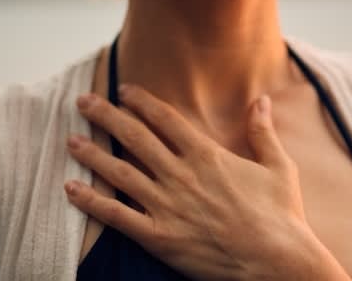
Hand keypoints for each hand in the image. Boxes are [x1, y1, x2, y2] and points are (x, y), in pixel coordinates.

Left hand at [65, 84, 341, 280]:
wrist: (278, 262)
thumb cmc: (281, 215)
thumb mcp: (279, 166)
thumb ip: (263, 131)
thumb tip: (261, 99)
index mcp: (207, 155)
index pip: (165, 119)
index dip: (141, 101)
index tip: (123, 89)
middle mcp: (181, 175)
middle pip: (135, 137)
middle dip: (106, 116)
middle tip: (83, 101)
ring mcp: (168, 206)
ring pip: (120, 173)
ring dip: (92, 154)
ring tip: (70, 139)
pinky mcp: (160, 237)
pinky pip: (117, 216)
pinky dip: (91, 202)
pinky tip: (71, 188)